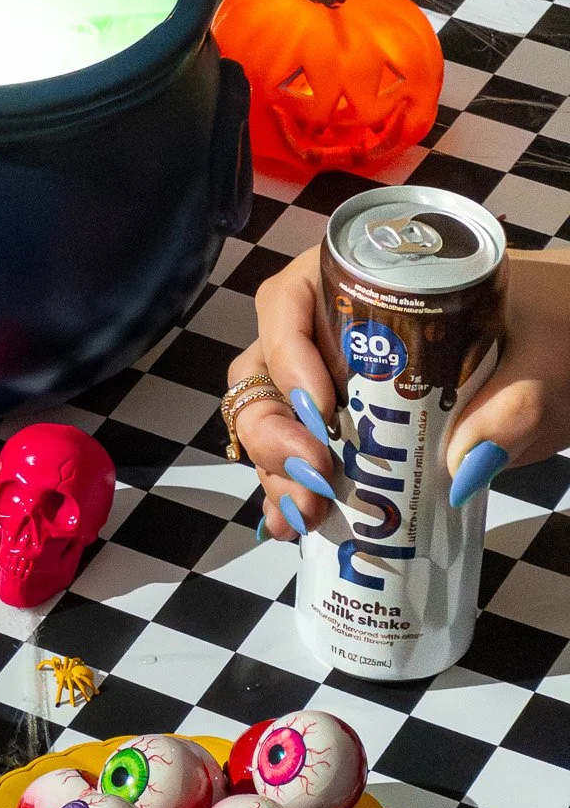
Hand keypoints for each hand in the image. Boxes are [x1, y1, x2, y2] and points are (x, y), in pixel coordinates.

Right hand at [231, 244, 569, 541]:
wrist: (567, 350)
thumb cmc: (550, 328)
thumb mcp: (543, 359)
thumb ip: (513, 404)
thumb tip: (465, 465)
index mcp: (364, 281)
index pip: (291, 301)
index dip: (287, 352)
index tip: (321, 406)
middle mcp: (334, 327)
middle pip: (267, 367)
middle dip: (272, 426)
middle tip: (312, 476)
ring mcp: (338, 380)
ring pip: (273, 414)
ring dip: (275, 466)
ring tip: (305, 514)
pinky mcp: (354, 429)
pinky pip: (300, 454)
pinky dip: (290, 490)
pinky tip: (296, 526)